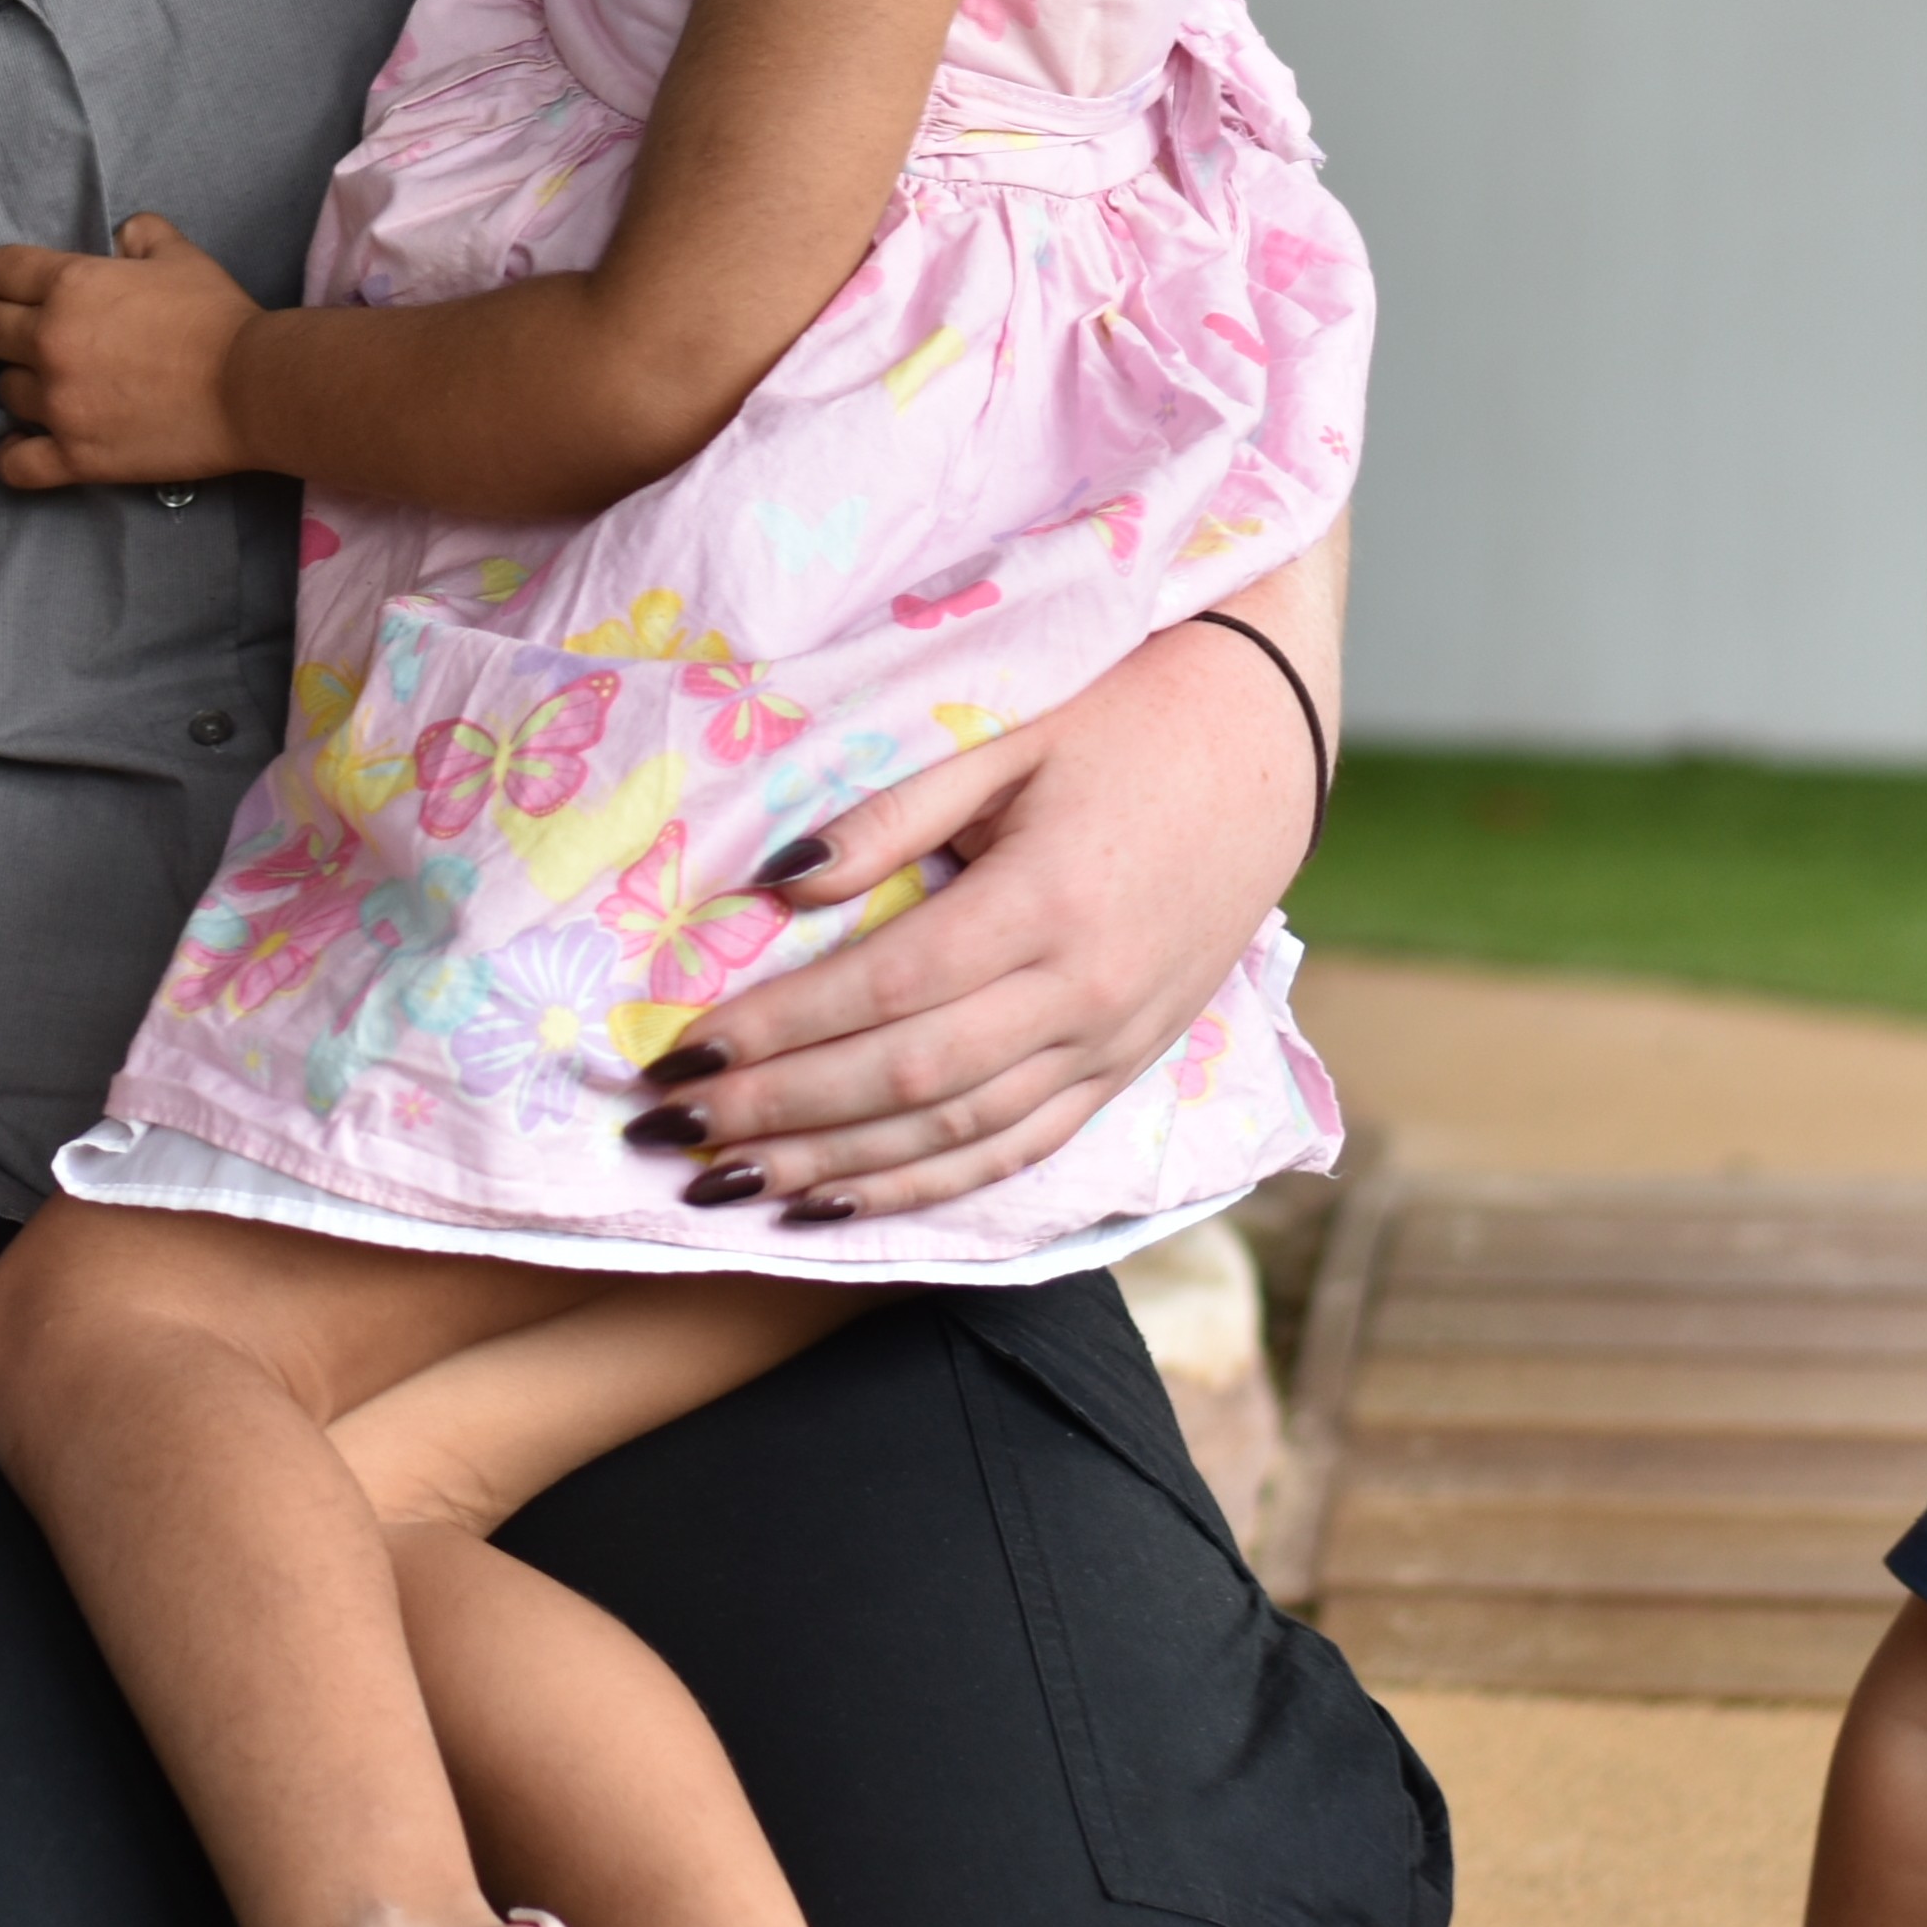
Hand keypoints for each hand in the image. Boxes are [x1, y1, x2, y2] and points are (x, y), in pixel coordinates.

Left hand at [0, 216, 261, 489]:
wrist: (251, 387)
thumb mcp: (181, 256)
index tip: (19, 287)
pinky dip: (15, 456)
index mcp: (70, 285)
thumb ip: (141, 235)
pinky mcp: (74, 457)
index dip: (6, 277)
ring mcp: (58, 404)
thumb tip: (122, 234)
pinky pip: (15, 464)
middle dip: (3, 327)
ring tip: (56, 387)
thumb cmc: (217, 317)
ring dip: (25, 385)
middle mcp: (50, 342)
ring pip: (4, 392)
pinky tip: (26, 444)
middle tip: (32, 336)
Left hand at [624, 574, 1332, 1221]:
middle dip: (774, 1112)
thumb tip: (775, 885)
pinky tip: (836, 1201)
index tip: (677, 1052)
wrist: (1262, 753)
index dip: (773, 1032)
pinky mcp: (1122, 1071)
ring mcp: (1108, 1046)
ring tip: (723, 1180)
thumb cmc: (1119, 725)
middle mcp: (1078, 995)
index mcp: (1041, 904)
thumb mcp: (1003, 744)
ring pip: (952, 1135)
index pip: (879, 992)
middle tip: (664, 1131)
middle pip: (902, 1080)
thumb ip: (890, 820)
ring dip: (830, 1167)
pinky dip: (921, 1187)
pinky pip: (1014, 1152)